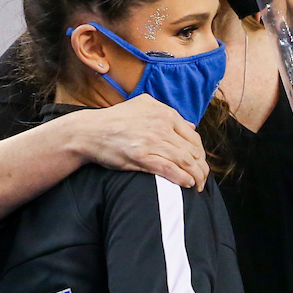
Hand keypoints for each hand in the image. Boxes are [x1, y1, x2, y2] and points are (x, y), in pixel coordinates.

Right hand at [72, 94, 208, 190]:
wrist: (90, 131)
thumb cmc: (115, 121)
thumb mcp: (143, 106)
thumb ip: (167, 114)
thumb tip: (190, 125)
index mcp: (165, 113)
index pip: (193, 136)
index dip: (200, 153)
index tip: (200, 164)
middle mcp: (161, 125)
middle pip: (192, 150)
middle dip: (201, 167)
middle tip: (203, 179)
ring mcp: (152, 141)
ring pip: (184, 161)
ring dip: (196, 176)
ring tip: (198, 185)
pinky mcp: (141, 156)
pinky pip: (169, 169)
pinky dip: (182, 178)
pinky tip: (187, 184)